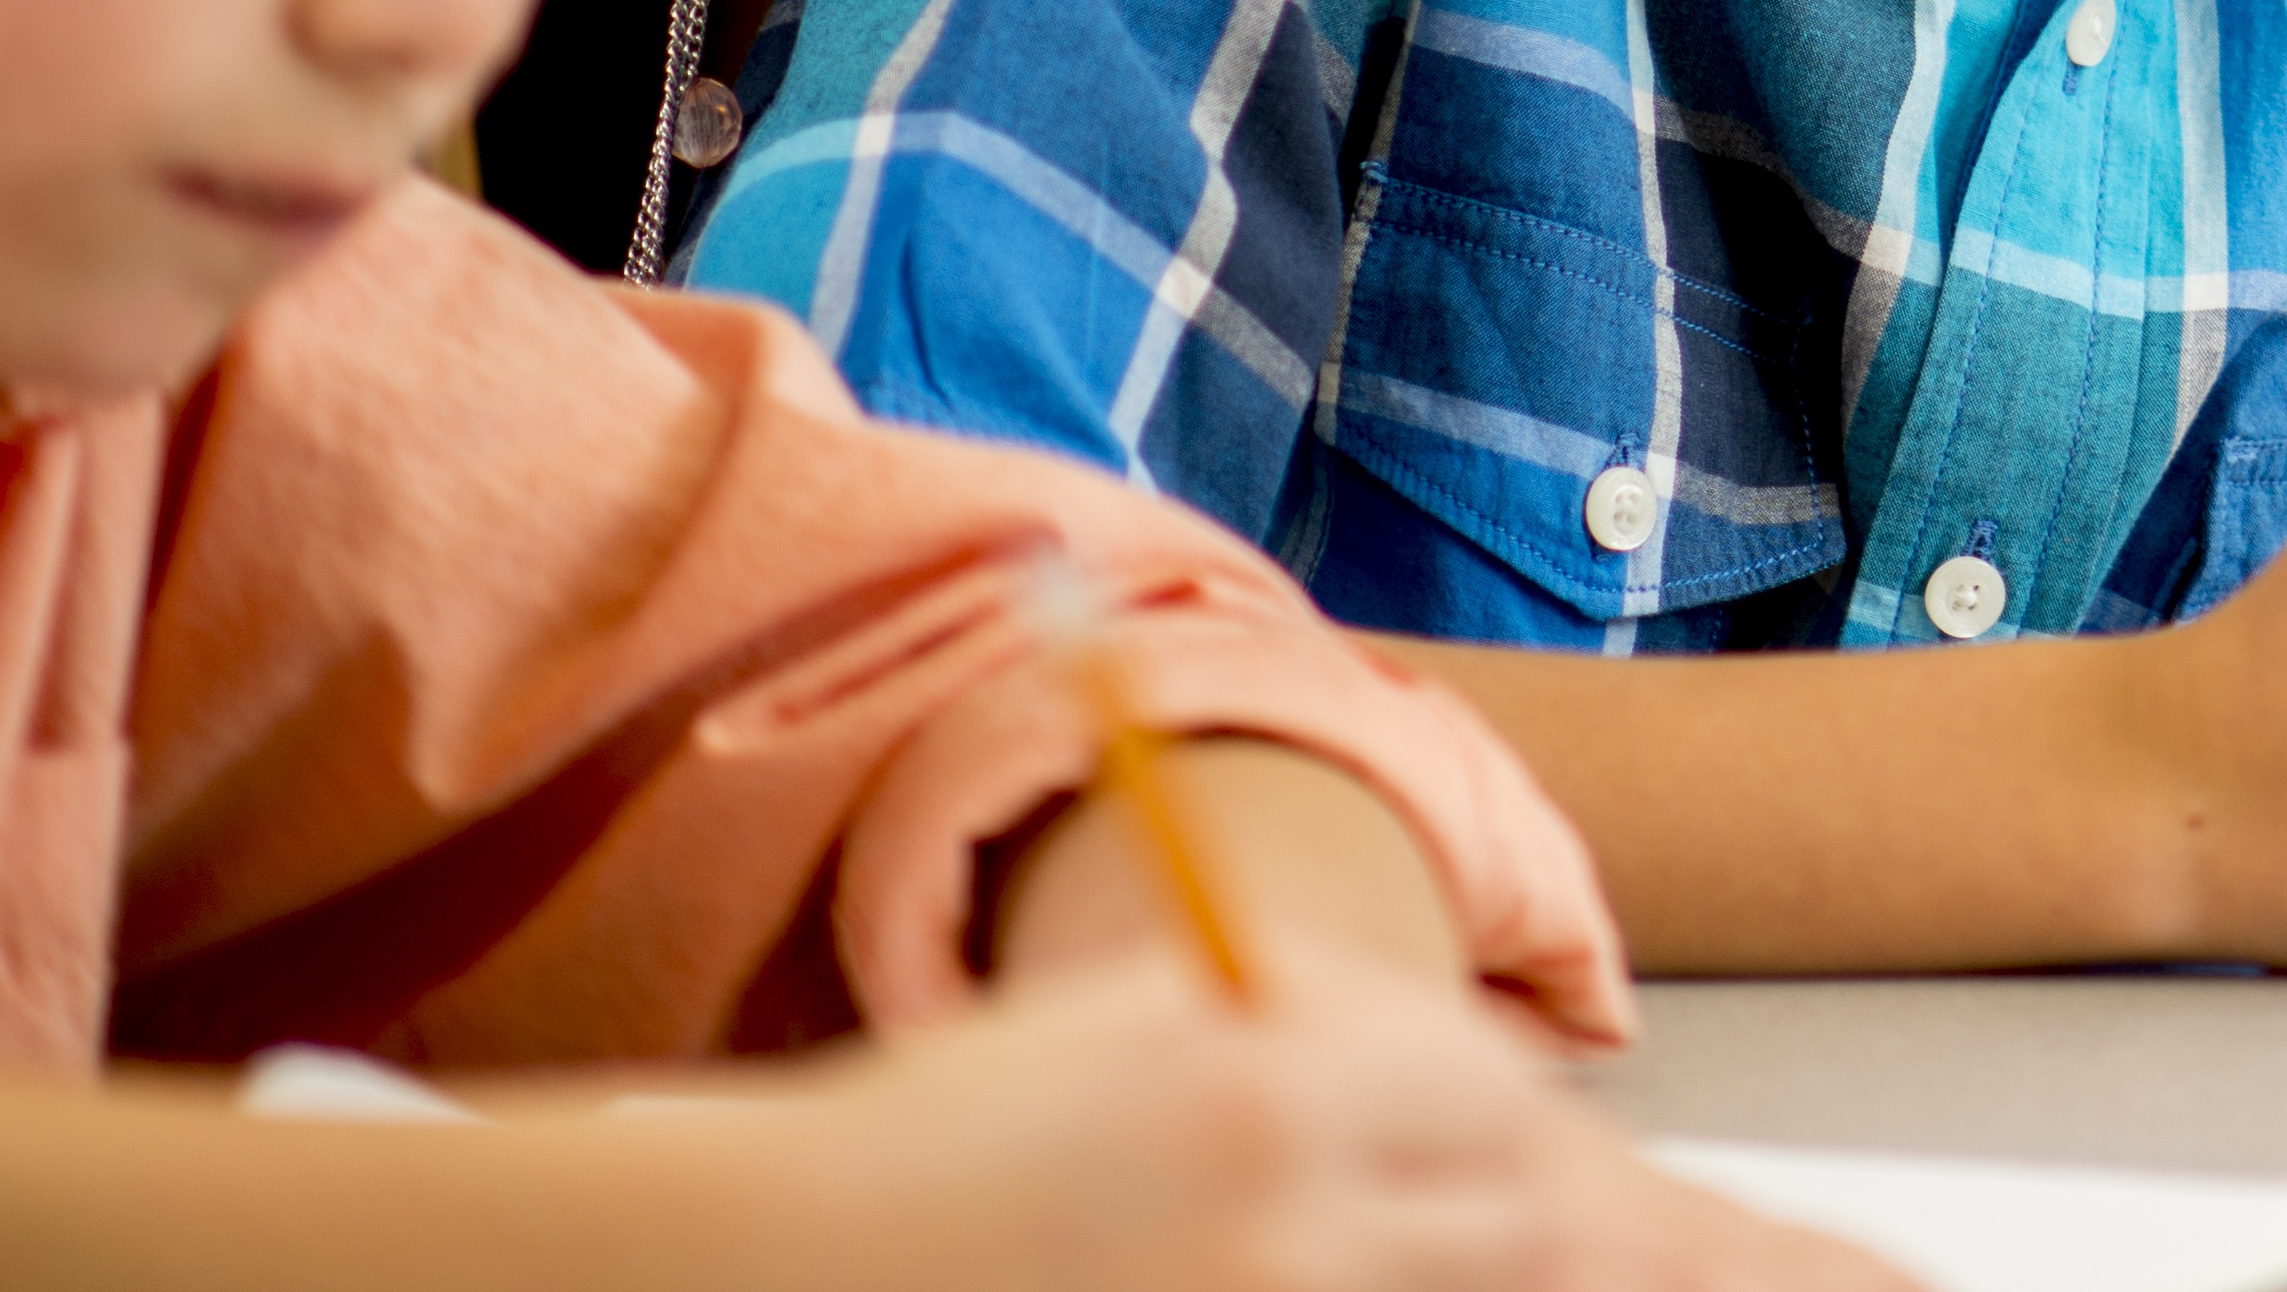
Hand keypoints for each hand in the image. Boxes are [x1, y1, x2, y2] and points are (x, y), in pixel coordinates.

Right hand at [735, 959, 1906, 1291]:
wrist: (770, 1267)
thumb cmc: (942, 1138)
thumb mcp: (1125, 1028)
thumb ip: (1291, 1022)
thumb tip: (1450, 1050)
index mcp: (1267, 1092)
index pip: (1494, 1091)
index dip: (1501, 1111)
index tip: (1489, 1129)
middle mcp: (1281, 1222)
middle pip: (1516, 1230)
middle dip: (1500, 1219)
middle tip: (1455, 1219)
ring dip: (1437, 1275)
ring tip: (1354, 1252)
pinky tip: (1293, 1285)